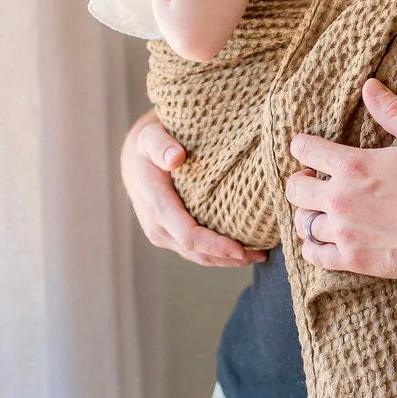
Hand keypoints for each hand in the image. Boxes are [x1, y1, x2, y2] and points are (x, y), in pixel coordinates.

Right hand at [121, 110, 267, 265]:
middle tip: (262, 254)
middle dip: (228, 257)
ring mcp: (163, 235)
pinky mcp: (171, 236)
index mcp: (156, 205)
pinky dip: (218, 254)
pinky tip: (242, 250)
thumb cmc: (149, 146)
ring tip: (258, 255)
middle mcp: (157, 226)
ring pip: (198, 256)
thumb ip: (161, 145)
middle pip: (196, 252)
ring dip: (227, 260)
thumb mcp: (151, 137)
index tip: (241, 249)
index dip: (215, 246)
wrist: (134, 160)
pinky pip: (196, 251)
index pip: (188, 234)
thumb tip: (175, 158)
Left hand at [283, 79, 396, 278]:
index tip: (310, 150)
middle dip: (300, 182)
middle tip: (312, 182)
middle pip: (294, 189)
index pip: (303, 149)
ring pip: (302, 223)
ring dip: (308, 215)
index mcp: (351, 165)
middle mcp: (339, 198)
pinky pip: (314, 255)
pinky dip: (312, 248)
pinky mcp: (351, 259)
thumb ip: (392, 111)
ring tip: (320, 211)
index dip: (303, 146)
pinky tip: (323, 241)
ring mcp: (343, 232)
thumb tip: (369, 84)